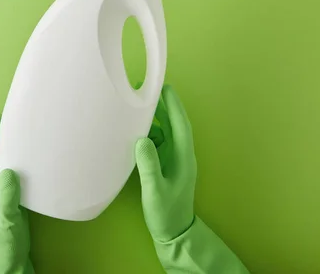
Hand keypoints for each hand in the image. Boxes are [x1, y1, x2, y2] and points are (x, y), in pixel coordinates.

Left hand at [0, 112, 33, 273]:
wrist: (8, 260)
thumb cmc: (5, 241)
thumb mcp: (7, 219)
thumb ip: (7, 197)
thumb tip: (8, 171)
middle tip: (6, 117)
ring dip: (2, 145)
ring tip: (14, 130)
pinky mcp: (5, 197)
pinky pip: (6, 171)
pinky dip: (12, 158)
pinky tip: (23, 155)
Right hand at [136, 85, 196, 242]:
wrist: (174, 232)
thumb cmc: (166, 212)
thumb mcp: (155, 190)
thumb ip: (149, 166)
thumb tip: (141, 140)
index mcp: (183, 158)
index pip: (180, 125)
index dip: (173, 106)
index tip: (164, 88)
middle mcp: (180, 154)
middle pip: (173, 124)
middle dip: (162, 106)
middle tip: (145, 90)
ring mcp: (174, 160)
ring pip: (165, 132)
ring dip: (154, 119)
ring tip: (137, 105)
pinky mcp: (166, 165)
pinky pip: (158, 143)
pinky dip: (148, 133)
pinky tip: (135, 129)